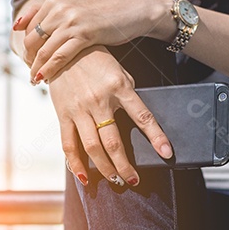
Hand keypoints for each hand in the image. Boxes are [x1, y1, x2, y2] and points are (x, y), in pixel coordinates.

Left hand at [14, 0, 171, 83]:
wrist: (133, 8)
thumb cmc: (104, 10)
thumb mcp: (74, 4)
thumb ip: (51, 13)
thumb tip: (21, 25)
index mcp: (55, 0)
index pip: (28, 26)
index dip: (26, 45)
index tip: (27, 59)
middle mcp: (59, 9)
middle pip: (32, 39)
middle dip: (28, 59)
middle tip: (31, 72)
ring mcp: (71, 21)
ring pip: (44, 50)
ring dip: (36, 68)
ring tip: (34, 80)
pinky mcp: (84, 34)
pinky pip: (59, 56)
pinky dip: (49, 69)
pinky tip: (44, 79)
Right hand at [45, 45, 172, 185]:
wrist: (62, 49)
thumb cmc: (96, 61)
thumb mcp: (119, 72)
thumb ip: (128, 94)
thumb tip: (138, 121)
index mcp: (119, 87)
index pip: (142, 117)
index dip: (156, 137)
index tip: (166, 153)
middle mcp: (98, 101)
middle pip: (112, 141)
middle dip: (124, 165)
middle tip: (132, 180)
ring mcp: (79, 109)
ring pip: (92, 147)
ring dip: (104, 168)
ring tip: (115, 180)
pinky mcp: (63, 115)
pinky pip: (68, 144)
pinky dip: (75, 164)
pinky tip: (84, 177)